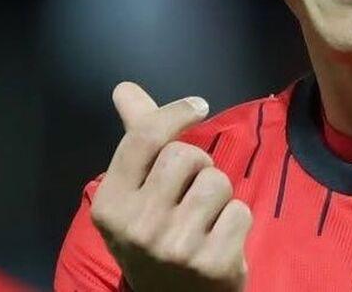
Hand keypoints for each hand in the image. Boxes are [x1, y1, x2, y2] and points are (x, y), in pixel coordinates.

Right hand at [90, 82, 251, 290]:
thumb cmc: (155, 236)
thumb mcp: (134, 196)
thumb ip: (137, 140)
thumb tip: (125, 88)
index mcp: (110, 205)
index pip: (143, 139)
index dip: (174, 114)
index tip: (197, 106)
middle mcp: (137, 227)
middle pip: (186, 156)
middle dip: (198, 166)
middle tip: (189, 193)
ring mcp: (174, 248)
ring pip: (218, 181)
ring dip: (220, 195)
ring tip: (204, 220)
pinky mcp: (211, 263)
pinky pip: (241, 211)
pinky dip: (237, 221)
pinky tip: (219, 241)